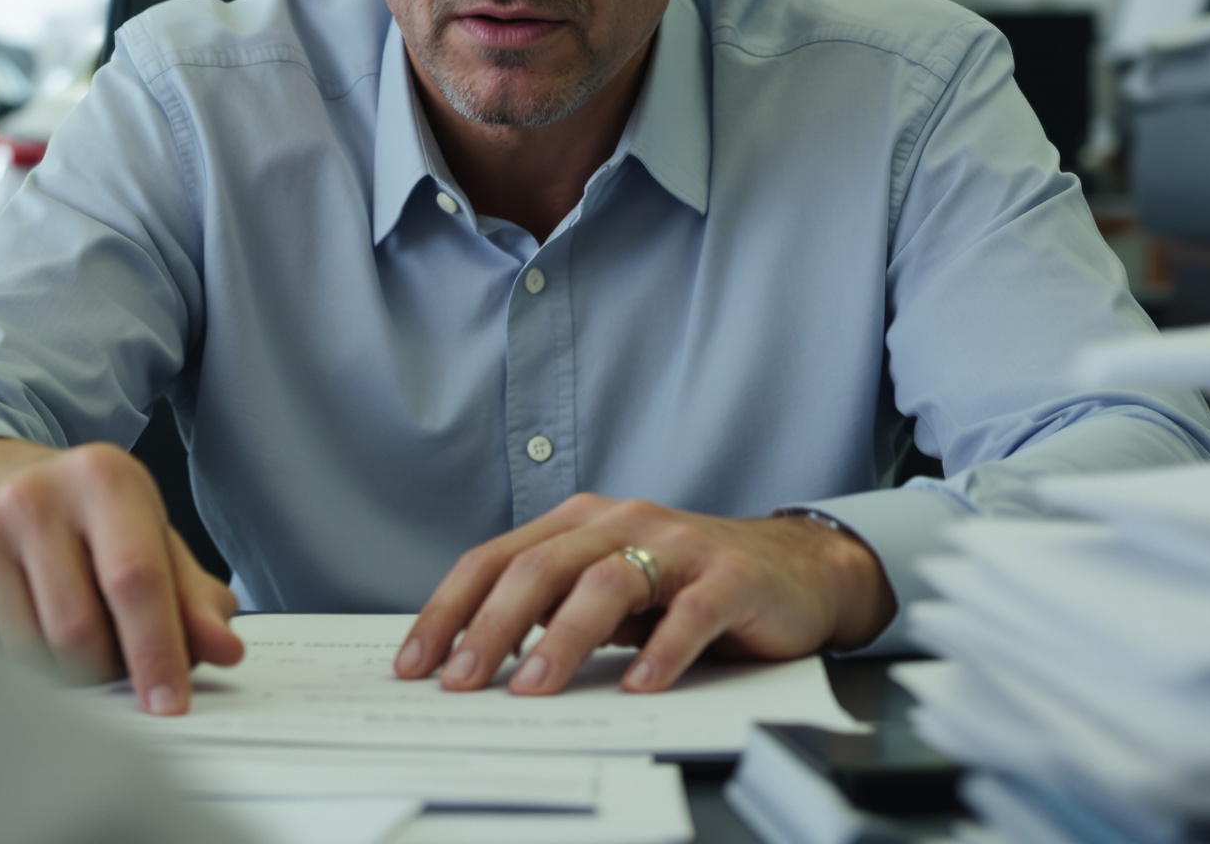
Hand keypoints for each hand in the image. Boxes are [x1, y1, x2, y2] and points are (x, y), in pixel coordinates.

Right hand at [0, 436, 243, 714]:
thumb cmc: (88, 520)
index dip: (156, 652)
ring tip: (70, 638)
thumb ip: (193, 599)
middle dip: (106, 669)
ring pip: (28, 653)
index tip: (168, 706)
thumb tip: (223, 648)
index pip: (136, 580)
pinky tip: (25, 629)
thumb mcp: (152, 540)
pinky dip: (13, 667)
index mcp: (104, 478)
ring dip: (60, 674)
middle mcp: (35, 495)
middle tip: (116, 660)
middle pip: (78, 631)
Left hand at [392, 494, 895, 695]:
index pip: (496, 560)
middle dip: (492, 627)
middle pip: (541, 568)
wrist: (794, 569)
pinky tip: (639, 685)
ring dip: (564, 638)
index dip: (450, 610)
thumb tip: (474, 658)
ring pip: (609, 583)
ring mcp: (679, 545)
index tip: (415, 662)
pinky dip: (662, 649)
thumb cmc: (686, 584)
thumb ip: (554, 608)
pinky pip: (692, 612)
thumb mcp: (609, 589)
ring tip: (535, 687)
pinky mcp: (731, 578)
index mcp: (579, 524)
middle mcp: (622, 522)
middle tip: (462, 681)